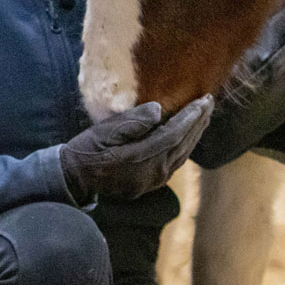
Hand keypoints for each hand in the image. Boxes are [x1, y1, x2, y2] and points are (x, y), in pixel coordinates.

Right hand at [60, 96, 213, 203]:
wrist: (75, 178)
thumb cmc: (87, 149)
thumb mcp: (104, 130)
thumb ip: (132, 122)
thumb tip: (158, 110)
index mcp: (142, 156)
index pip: (175, 133)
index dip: (191, 116)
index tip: (203, 100)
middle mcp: (153, 172)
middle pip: (183, 144)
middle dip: (198, 123)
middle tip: (210, 102)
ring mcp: (153, 181)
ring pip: (182, 155)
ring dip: (195, 135)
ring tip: (204, 117)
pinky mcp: (150, 184)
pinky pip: (175, 164)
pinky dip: (185, 147)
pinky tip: (188, 137)